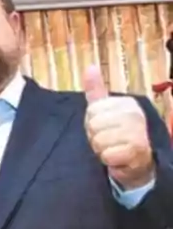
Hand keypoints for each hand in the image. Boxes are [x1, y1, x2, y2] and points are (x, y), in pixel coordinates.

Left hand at [84, 65, 153, 189]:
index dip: (92, 123)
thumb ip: (96, 91)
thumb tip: (90, 66)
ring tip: (113, 149)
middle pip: (93, 125)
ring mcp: (138, 132)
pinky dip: (109, 160)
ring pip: (99, 140)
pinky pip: (107, 155)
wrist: (136, 162)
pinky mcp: (137, 150)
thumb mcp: (105, 111)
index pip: (91, 111)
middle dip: (95, 137)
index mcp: (126, 103)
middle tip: (108, 140)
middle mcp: (135, 114)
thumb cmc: (117, 135)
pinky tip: (118, 158)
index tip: (104, 128)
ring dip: (101, 149)